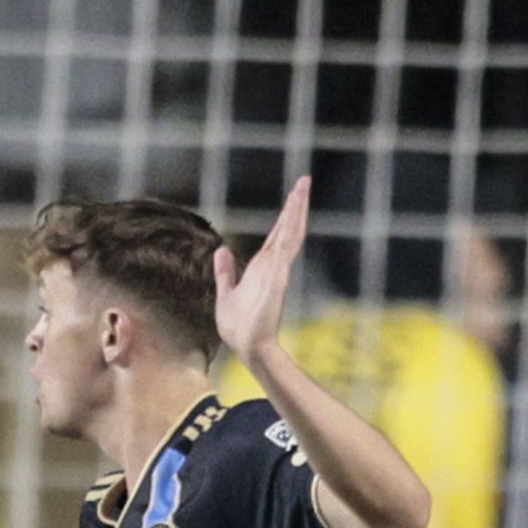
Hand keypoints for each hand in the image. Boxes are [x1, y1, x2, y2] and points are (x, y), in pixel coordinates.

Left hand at [212, 174, 310, 363]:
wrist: (246, 347)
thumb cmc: (238, 326)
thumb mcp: (226, 293)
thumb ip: (226, 272)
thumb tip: (222, 249)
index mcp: (263, 267)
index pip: (277, 233)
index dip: (285, 214)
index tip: (294, 193)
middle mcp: (273, 266)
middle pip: (287, 228)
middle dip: (296, 205)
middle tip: (306, 180)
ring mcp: (277, 272)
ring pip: (289, 235)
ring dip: (295, 212)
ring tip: (303, 189)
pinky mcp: (277, 281)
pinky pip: (284, 254)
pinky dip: (289, 235)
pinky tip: (293, 218)